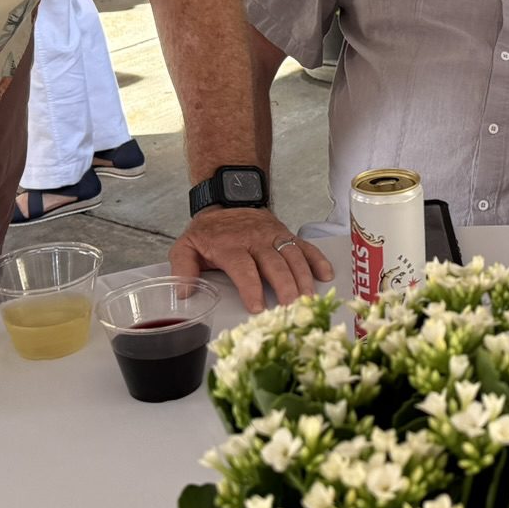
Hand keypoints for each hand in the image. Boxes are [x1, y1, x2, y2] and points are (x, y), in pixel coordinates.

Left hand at [173, 206, 332, 312]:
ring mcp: (274, 236)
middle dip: (285, 286)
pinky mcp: (286, 234)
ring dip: (303, 277)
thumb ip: (182, 268)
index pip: (243, 268)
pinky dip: (317, 259)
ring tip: (309, 297)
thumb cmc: (209, 231)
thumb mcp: (186, 246)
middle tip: (291, 307)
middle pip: (274, 264)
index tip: (258, 307)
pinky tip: (326, 275)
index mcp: (230, 246)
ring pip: (292, 256)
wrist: (228, 199)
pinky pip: (305, 246)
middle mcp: (255, 240)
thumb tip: (184, 292)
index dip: (251, 288)